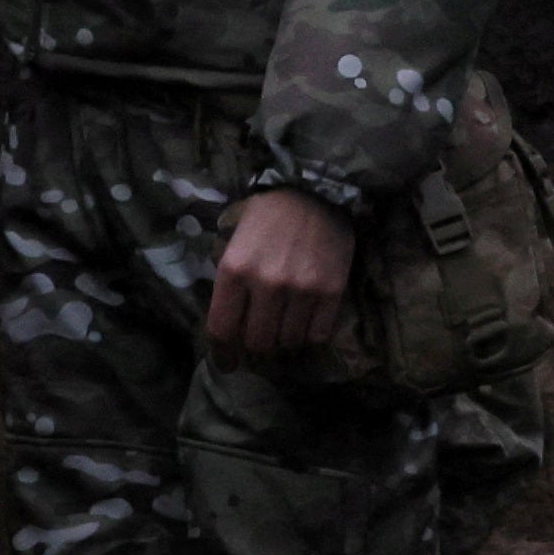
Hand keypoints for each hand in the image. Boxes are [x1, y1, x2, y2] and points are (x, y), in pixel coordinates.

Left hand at [206, 186, 357, 366]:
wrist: (315, 191)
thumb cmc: (267, 216)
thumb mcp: (233, 241)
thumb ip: (229, 282)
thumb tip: (229, 327)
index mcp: (235, 270)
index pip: (222, 330)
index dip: (223, 354)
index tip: (227, 363)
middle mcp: (266, 283)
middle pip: (257, 343)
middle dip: (256, 347)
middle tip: (260, 340)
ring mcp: (301, 289)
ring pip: (288, 342)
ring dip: (284, 340)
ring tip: (284, 326)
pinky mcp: (331, 291)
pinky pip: (318, 334)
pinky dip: (309, 335)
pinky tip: (306, 321)